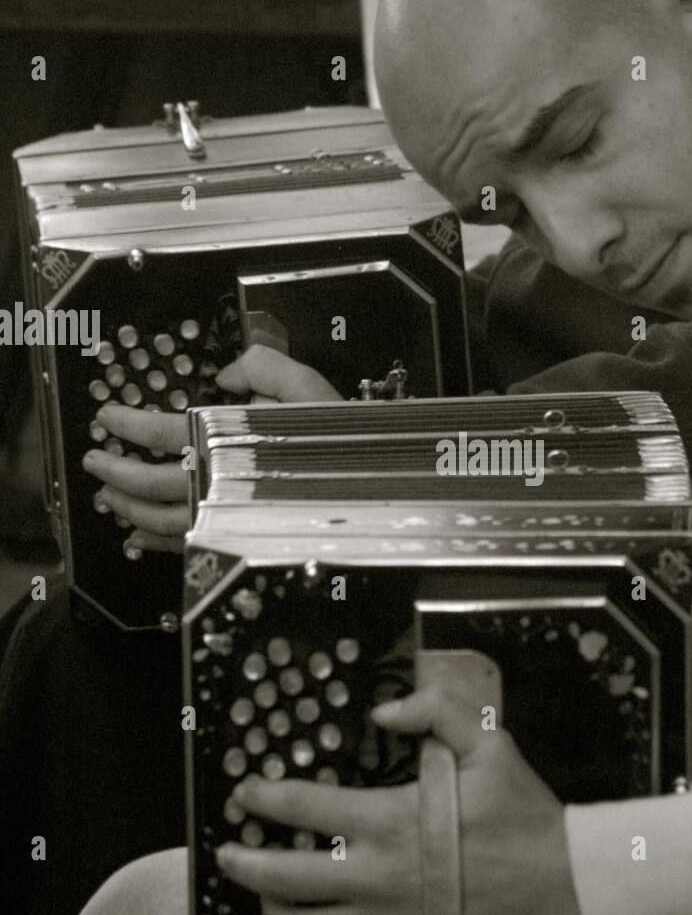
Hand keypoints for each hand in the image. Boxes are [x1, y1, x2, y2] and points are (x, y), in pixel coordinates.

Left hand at [81, 348, 341, 553]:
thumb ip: (264, 366)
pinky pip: (186, 548)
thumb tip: (226, 372)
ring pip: (163, 520)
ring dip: (128, 508)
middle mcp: (226, 485)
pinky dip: (155, 545)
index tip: (107, 416)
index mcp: (235, 442)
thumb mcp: (309, 386)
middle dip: (116, 471)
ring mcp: (230, 518)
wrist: (374, 488)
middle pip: (153, 483)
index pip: (165, 432)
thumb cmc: (340, 439)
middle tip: (94, 459)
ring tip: (107, 495)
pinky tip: (137, 537)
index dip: (129, 424)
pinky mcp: (238, 540)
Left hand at [218, 676, 586, 914]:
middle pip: (280, 877)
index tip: (246, 795)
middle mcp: (373, 877)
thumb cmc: (523, 813)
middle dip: (242, 864)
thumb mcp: (490, 743)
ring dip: (271, 912)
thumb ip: (435, 712)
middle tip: (227, 855)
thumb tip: (382, 713)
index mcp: (387, 820)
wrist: (566, 884)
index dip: (263, 798)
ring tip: (265, 899)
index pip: (301, 807)